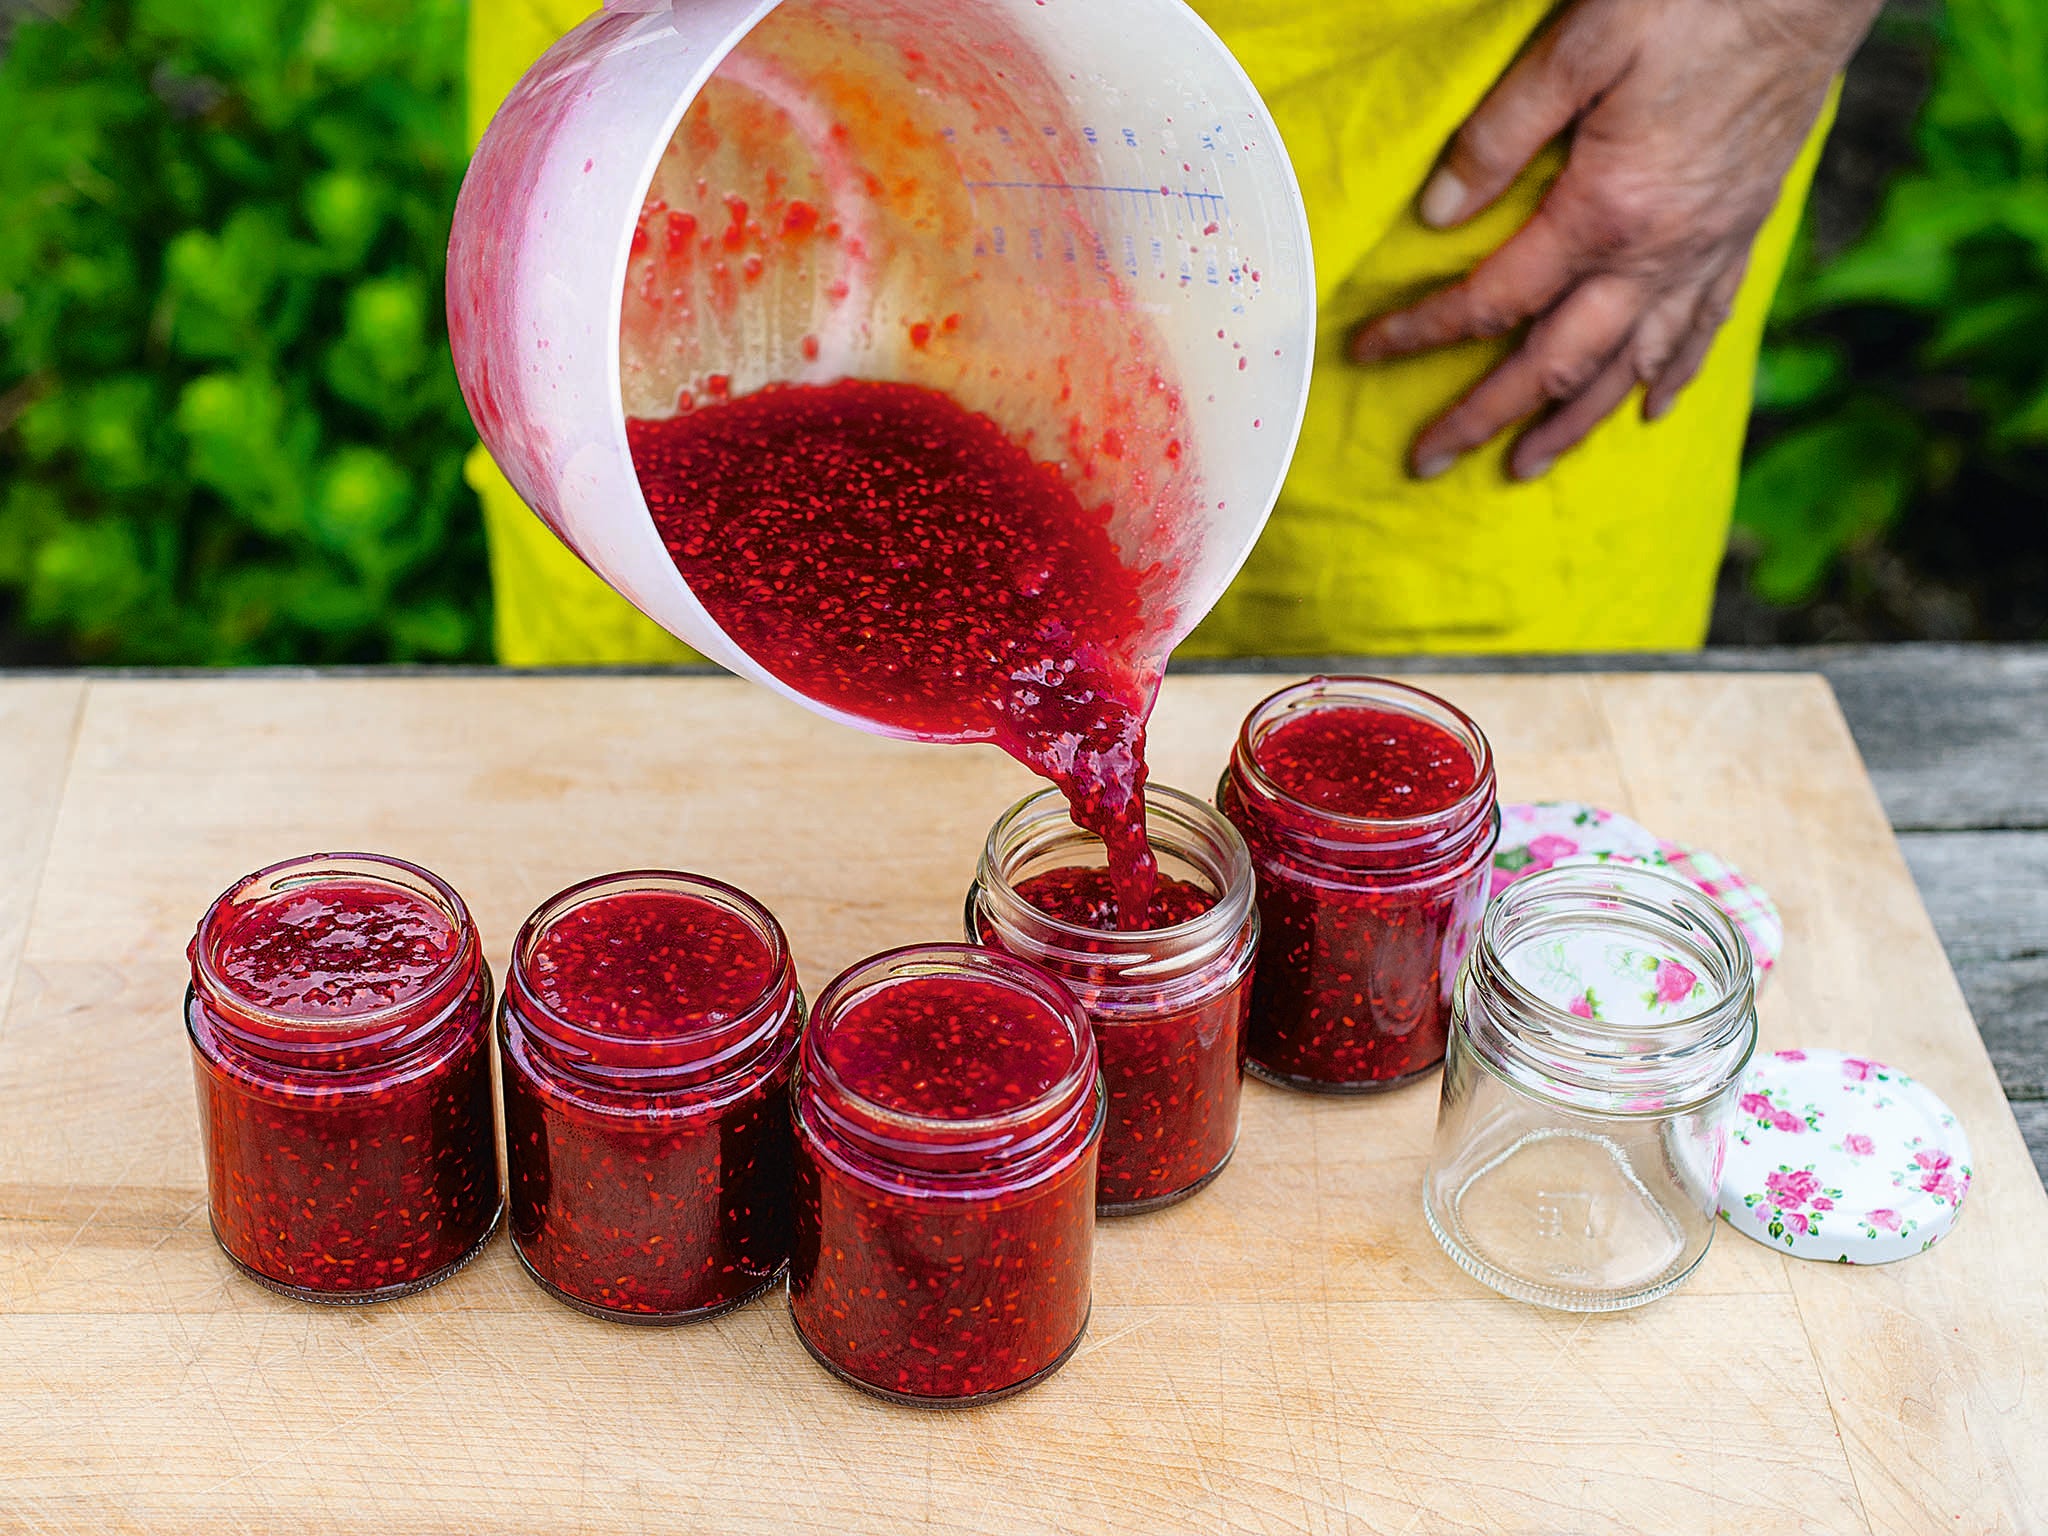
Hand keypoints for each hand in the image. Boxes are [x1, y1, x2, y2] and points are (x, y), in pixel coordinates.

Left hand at [1349, 0, 1881, 480]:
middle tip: (1429, 461)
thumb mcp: (1583, 44)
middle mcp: (1660, 252)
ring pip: (1630, 368)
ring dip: (1573, 425)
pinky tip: (1648, 410)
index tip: (1368, 352)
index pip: (1494, 299)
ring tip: (1525, 465)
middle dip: (1487, 417)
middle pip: (1557, 363)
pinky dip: (1671, 378)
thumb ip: (1502, 132)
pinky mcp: (1744, 232)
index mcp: (1607, 210)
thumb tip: (1437, 214)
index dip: (1424, 332)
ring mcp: (1708, 250)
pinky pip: (1705, 329)